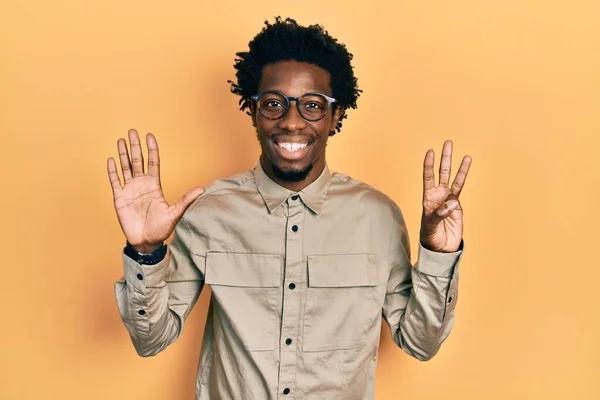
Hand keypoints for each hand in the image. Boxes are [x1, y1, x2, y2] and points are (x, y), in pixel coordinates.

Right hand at [107, 129, 204, 252]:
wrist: (146, 242)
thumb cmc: (161, 229)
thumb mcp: (175, 213)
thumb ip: (186, 200)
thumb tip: (202, 189)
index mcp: (154, 186)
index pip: (152, 163)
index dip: (151, 150)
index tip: (149, 136)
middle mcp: (141, 185)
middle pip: (137, 161)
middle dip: (135, 146)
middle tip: (132, 131)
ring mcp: (130, 190)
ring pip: (125, 168)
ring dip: (123, 154)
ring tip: (121, 140)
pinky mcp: (119, 198)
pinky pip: (115, 181)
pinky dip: (112, 171)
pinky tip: (111, 159)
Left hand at [419, 140, 471, 252]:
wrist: (440, 248)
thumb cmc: (430, 237)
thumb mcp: (429, 225)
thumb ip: (439, 213)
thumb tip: (452, 202)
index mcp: (427, 198)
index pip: (427, 178)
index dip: (429, 166)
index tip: (430, 152)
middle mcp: (437, 195)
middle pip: (441, 173)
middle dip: (444, 158)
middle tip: (447, 143)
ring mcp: (448, 199)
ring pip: (453, 178)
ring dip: (457, 165)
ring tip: (462, 152)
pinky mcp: (458, 205)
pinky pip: (461, 188)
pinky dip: (464, 176)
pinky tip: (467, 164)